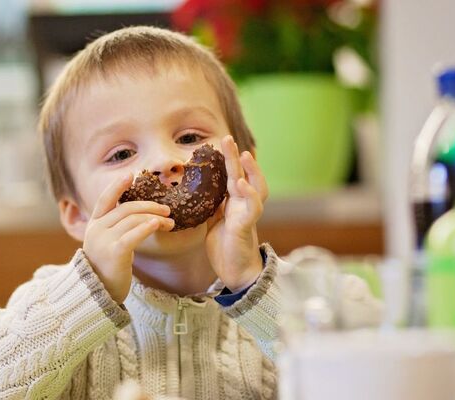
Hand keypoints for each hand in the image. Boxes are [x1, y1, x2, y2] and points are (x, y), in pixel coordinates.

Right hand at [83, 172, 175, 303]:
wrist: (98, 295)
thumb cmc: (108, 270)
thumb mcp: (107, 245)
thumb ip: (116, 230)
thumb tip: (141, 217)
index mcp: (94, 226)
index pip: (105, 200)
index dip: (118, 186)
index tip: (131, 175)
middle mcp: (96, 230)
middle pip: (127, 209)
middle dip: (150, 206)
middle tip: (167, 209)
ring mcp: (104, 240)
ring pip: (134, 219)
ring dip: (155, 218)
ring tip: (170, 223)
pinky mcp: (115, 251)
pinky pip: (134, 234)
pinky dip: (147, 226)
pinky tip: (157, 225)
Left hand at [206, 135, 268, 291]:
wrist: (236, 272)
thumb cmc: (226, 248)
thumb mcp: (213, 223)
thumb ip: (212, 207)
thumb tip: (198, 194)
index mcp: (234, 203)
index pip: (232, 177)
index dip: (228, 161)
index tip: (221, 144)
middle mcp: (243, 205)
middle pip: (243, 176)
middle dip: (235, 157)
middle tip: (227, 139)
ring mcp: (247, 215)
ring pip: (255, 188)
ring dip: (251, 171)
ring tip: (243, 154)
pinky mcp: (246, 227)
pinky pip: (252, 208)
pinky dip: (249, 195)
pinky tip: (243, 184)